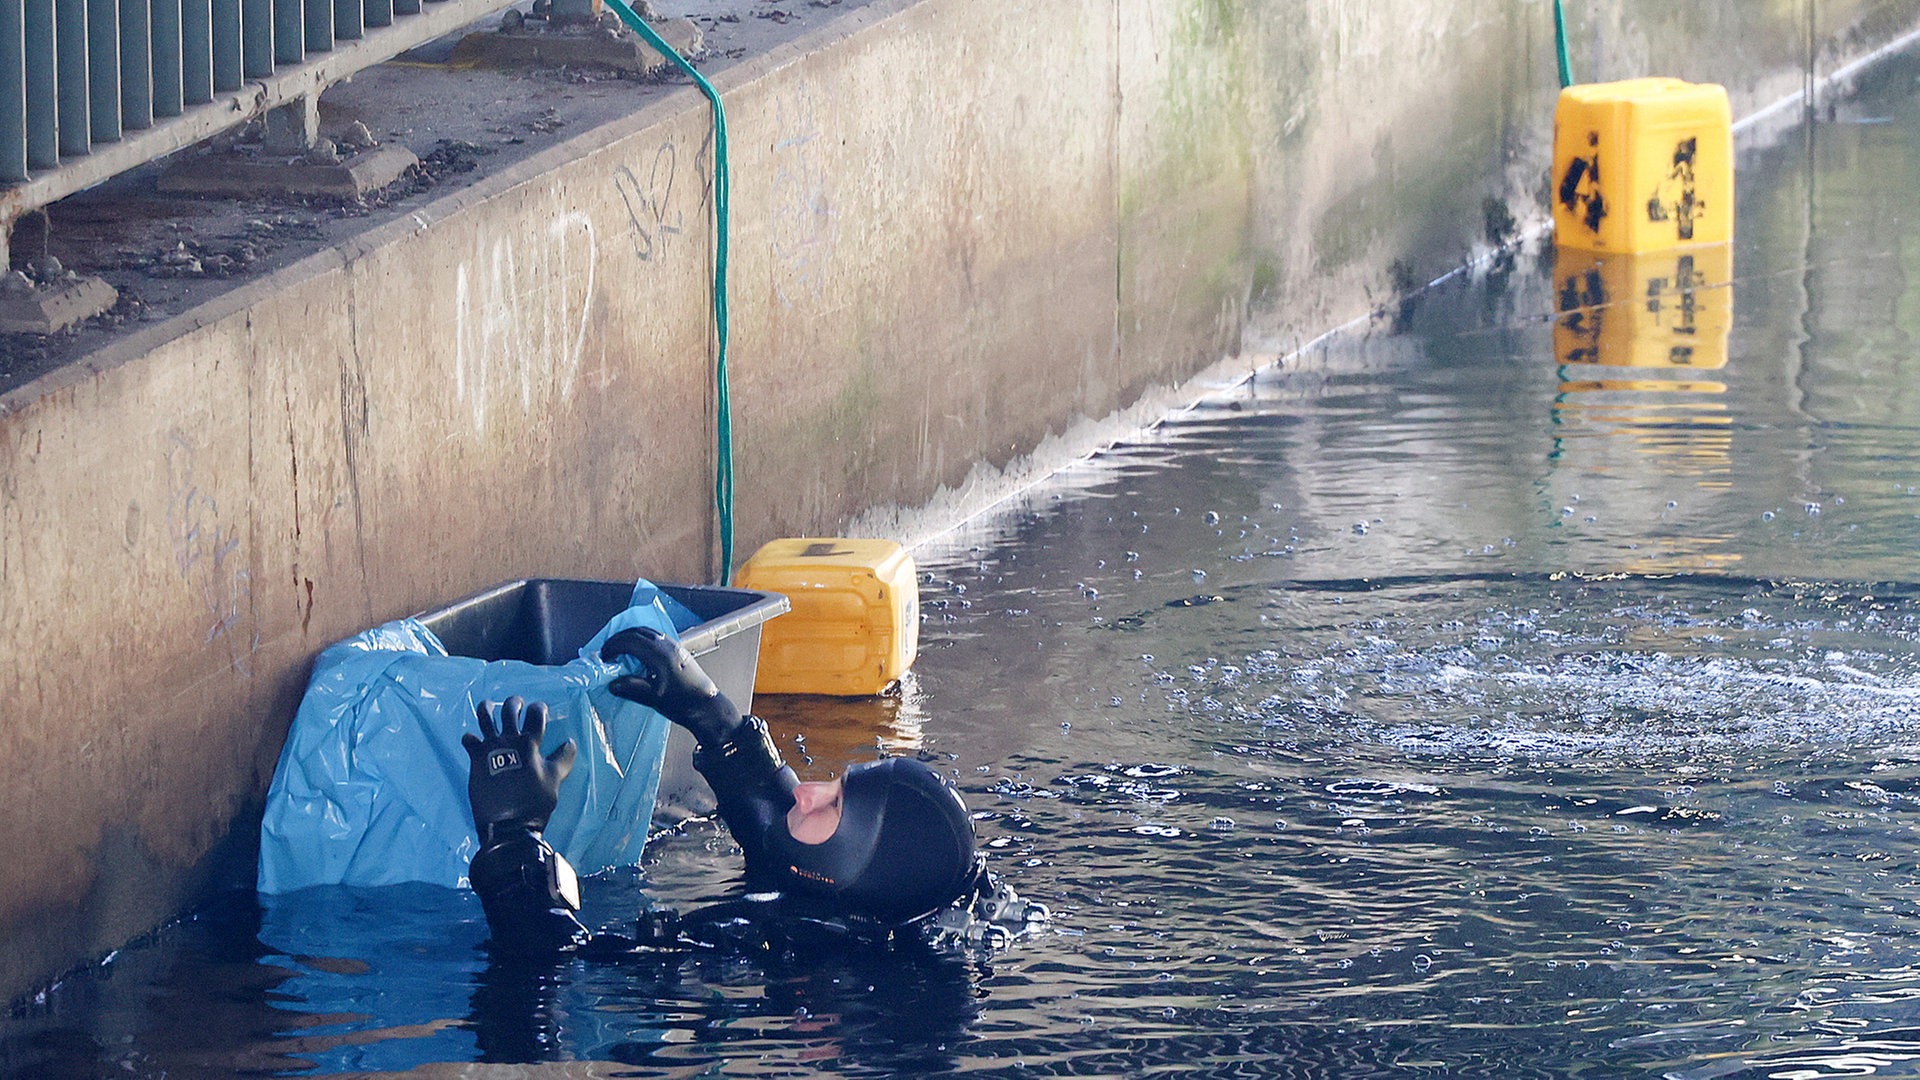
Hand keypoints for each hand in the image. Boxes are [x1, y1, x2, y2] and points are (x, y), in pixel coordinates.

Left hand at [462, 696, 577, 840]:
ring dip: (486, 709)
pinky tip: (471, 739)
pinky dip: (470, 738)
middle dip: (514, 703)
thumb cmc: (534, 801)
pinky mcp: (474, 759)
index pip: (536, 715)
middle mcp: (508, 740)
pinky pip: (469, 741)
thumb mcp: (555, 779)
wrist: (507, 823)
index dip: (539, 708)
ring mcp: (489, 748)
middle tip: (516, 702)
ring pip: (485, 719)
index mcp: (530, 743)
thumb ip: (563, 758)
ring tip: (487, 705)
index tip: (539, 708)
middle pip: (510, 711)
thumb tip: (570, 742)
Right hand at [601, 626, 737, 745]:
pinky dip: (641, 639)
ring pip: (647, 632)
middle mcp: (667, 645)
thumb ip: (631, 688)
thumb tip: (612, 683)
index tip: (603, 656)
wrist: (707, 706)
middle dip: (619, 638)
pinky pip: (655, 636)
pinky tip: (637, 652)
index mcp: (659, 655)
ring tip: (619, 650)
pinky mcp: (678, 650)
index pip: (630, 641)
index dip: (613, 646)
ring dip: (630, 637)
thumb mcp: (653, 699)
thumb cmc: (682, 704)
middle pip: (637, 631)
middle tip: (607, 651)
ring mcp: (674, 646)